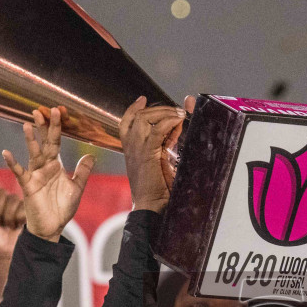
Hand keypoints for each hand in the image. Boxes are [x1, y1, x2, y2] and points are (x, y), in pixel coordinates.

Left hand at [0, 184, 26, 261]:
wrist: (5, 255)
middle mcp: (3, 200)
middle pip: (0, 192)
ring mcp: (16, 205)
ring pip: (13, 199)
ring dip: (8, 217)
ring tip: (7, 226)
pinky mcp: (28, 211)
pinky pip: (23, 207)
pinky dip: (18, 219)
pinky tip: (16, 226)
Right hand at [1, 106, 94, 241]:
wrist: (52, 227)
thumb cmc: (62, 208)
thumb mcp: (77, 188)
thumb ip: (83, 171)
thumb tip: (91, 154)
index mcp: (55, 165)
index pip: (55, 142)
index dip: (57, 128)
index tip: (58, 111)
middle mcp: (44, 166)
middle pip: (43, 143)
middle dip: (43, 127)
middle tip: (41, 110)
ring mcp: (35, 175)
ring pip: (33, 154)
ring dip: (30, 140)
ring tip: (26, 124)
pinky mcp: (28, 186)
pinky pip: (20, 173)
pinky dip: (13, 163)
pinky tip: (7, 153)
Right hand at [118, 96, 184, 212]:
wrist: (152, 207)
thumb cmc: (158, 191)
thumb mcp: (161, 161)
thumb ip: (167, 143)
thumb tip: (177, 126)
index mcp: (131, 150)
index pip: (126, 122)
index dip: (132, 108)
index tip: (142, 99)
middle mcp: (131, 147)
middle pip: (137, 116)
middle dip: (157, 108)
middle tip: (175, 110)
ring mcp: (137, 150)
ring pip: (145, 118)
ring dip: (164, 112)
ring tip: (179, 114)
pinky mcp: (147, 154)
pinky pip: (157, 129)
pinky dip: (169, 121)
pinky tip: (179, 120)